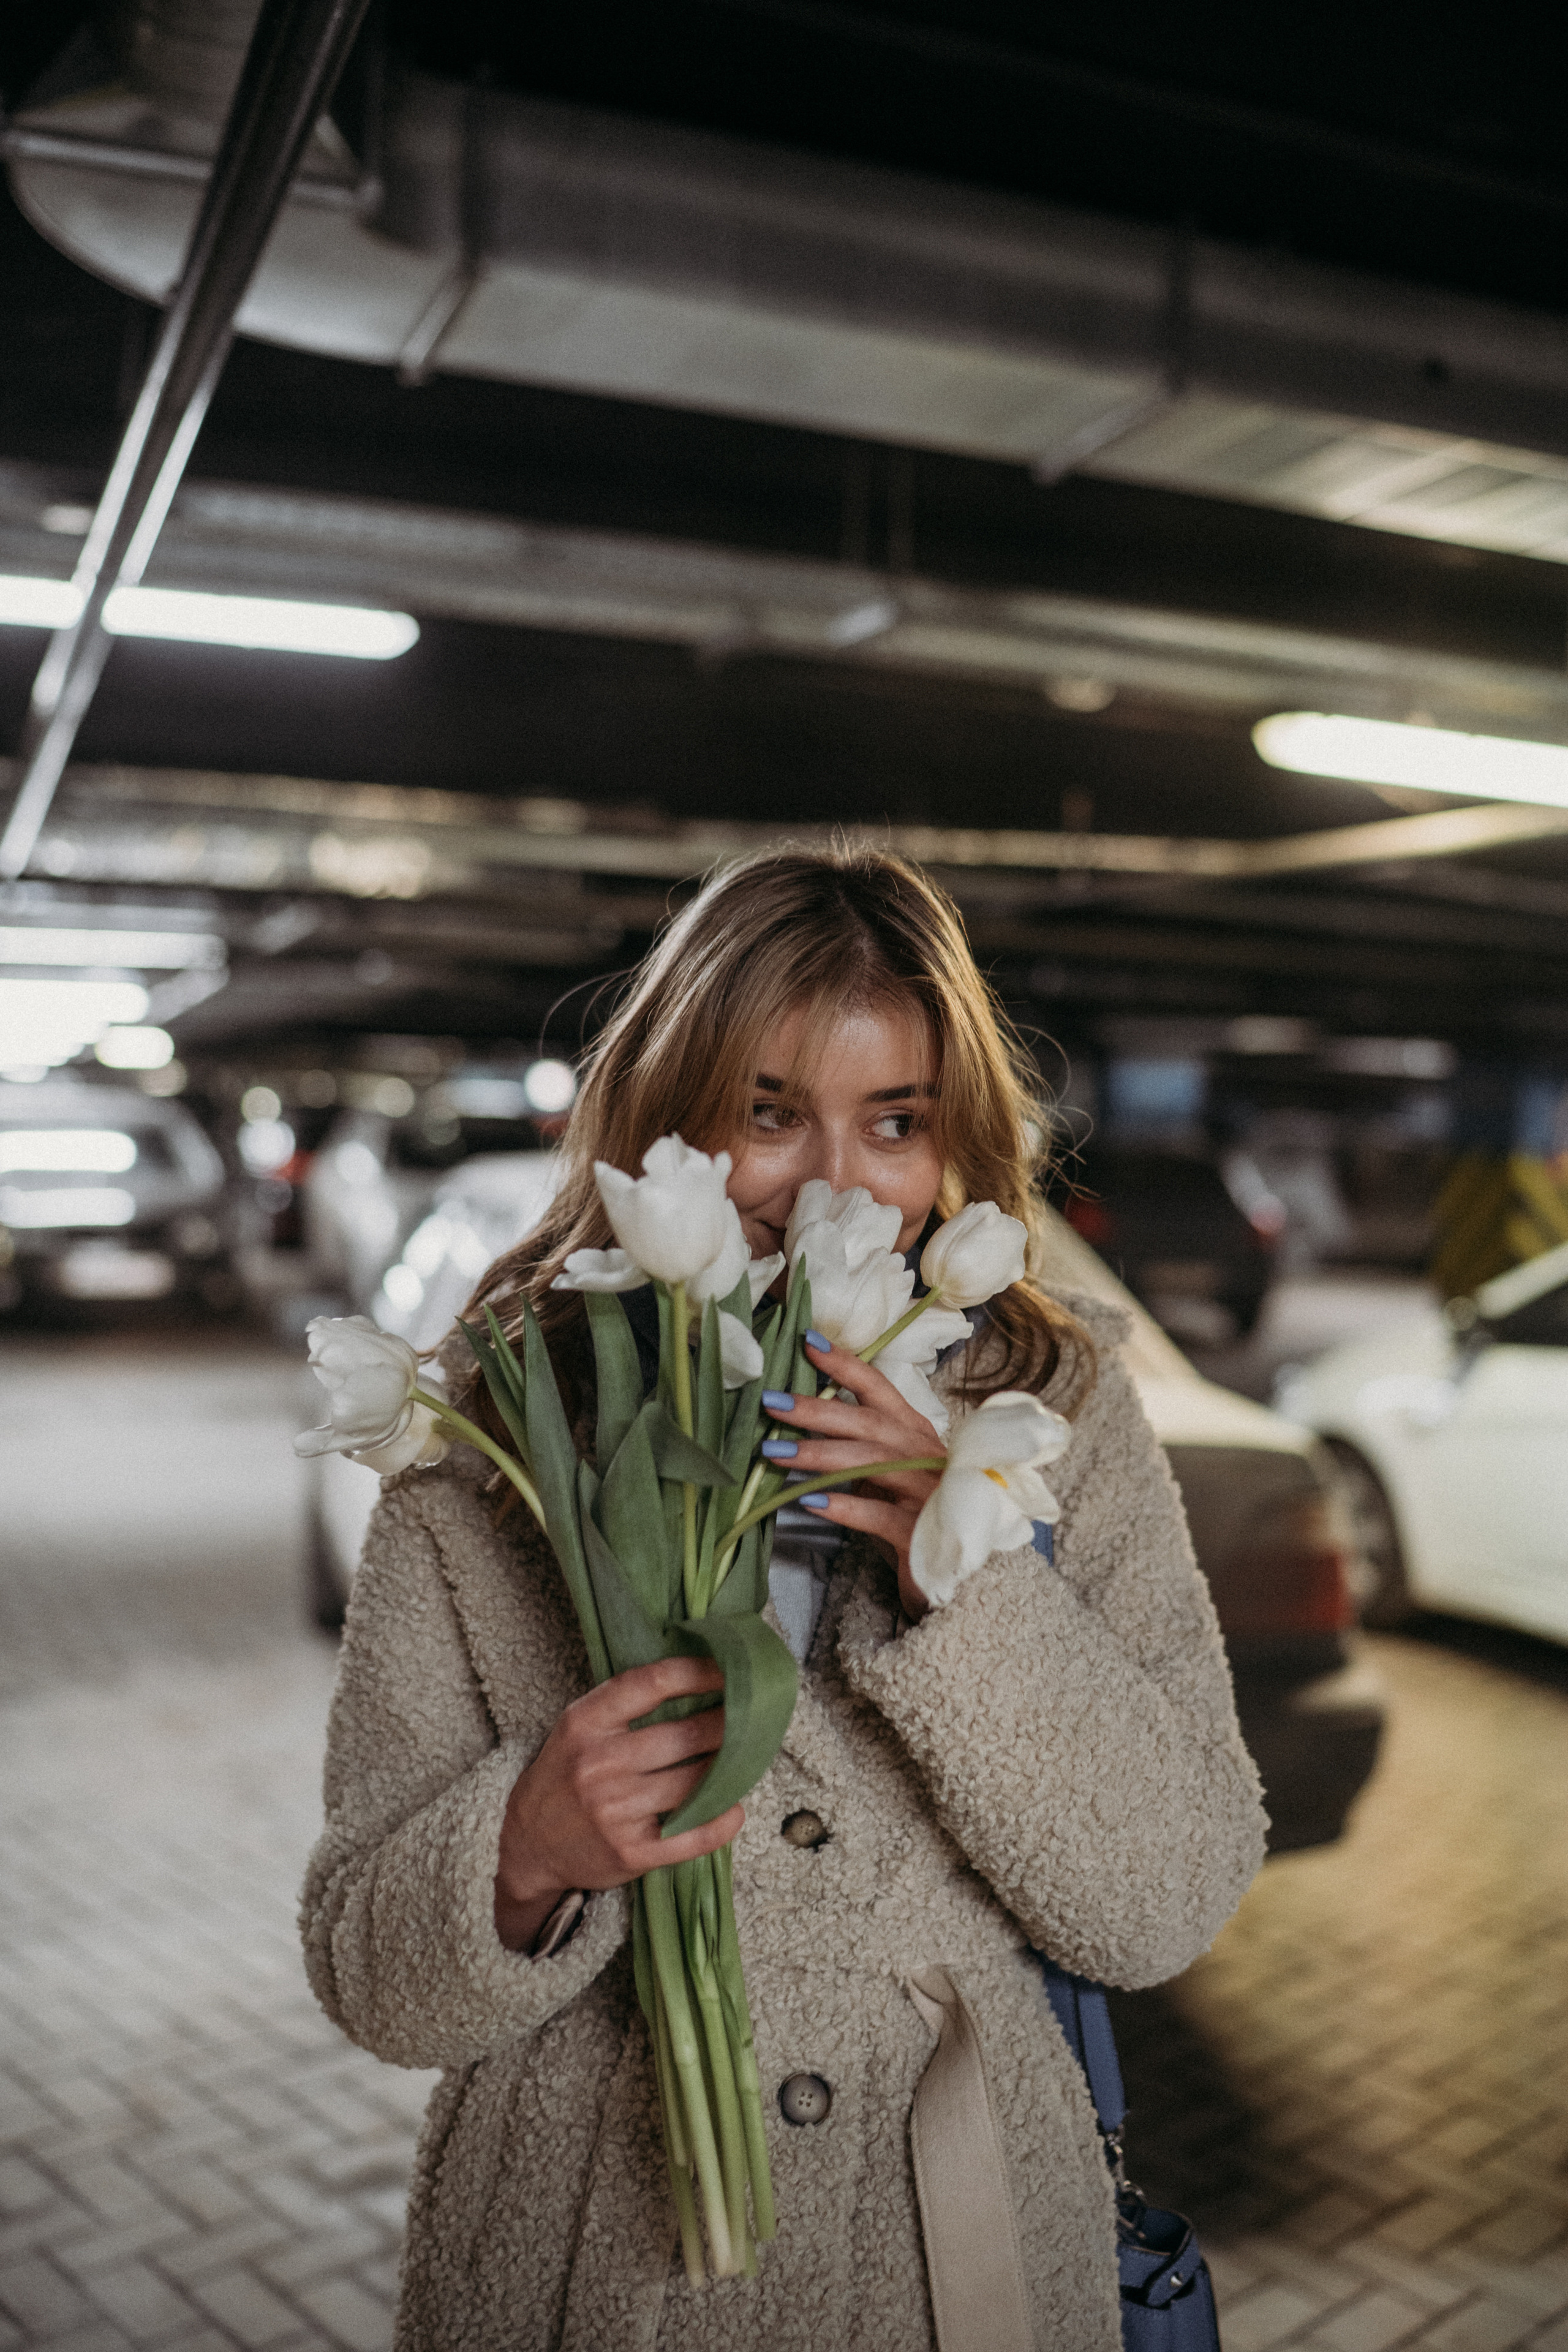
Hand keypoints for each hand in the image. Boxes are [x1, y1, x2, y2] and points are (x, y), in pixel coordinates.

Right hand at [495, 1657, 740, 1951]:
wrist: (528, 1845)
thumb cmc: (565, 1775)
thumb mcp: (579, 1727)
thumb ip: (626, 1704)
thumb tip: (698, 1676)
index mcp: (585, 1723)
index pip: (650, 1684)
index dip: (698, 1672)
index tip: (730, 1668)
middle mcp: (599, 1764)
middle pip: (685, 1735)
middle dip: (729, 1723)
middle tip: (756, 1715)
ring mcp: (615, 1811)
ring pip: (695, 1783)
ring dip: (730, 1770)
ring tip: (749, 1757)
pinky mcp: (630, 1853)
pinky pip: (692, 1835)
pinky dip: (721, 1822)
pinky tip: (734, 1809)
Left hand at [763, 1334, 944, 1620]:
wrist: (957, 1572)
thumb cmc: (916, 1514)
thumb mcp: (889, 1472)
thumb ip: (861, 1445)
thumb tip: (806, 1417)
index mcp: (914, 1433)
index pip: (879, 1389)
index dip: (845, 1365)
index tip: (807, 1342)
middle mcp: (923, 1456)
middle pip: (868, 1423)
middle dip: (817, 1410)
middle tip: (772, 1401)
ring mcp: (926, 1493)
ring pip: (870, 1463)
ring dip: (819, 1455)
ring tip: (773, 1452)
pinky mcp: (920, 1532)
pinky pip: (878, 1515)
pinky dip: (845, 1506)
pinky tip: (811, 1503)